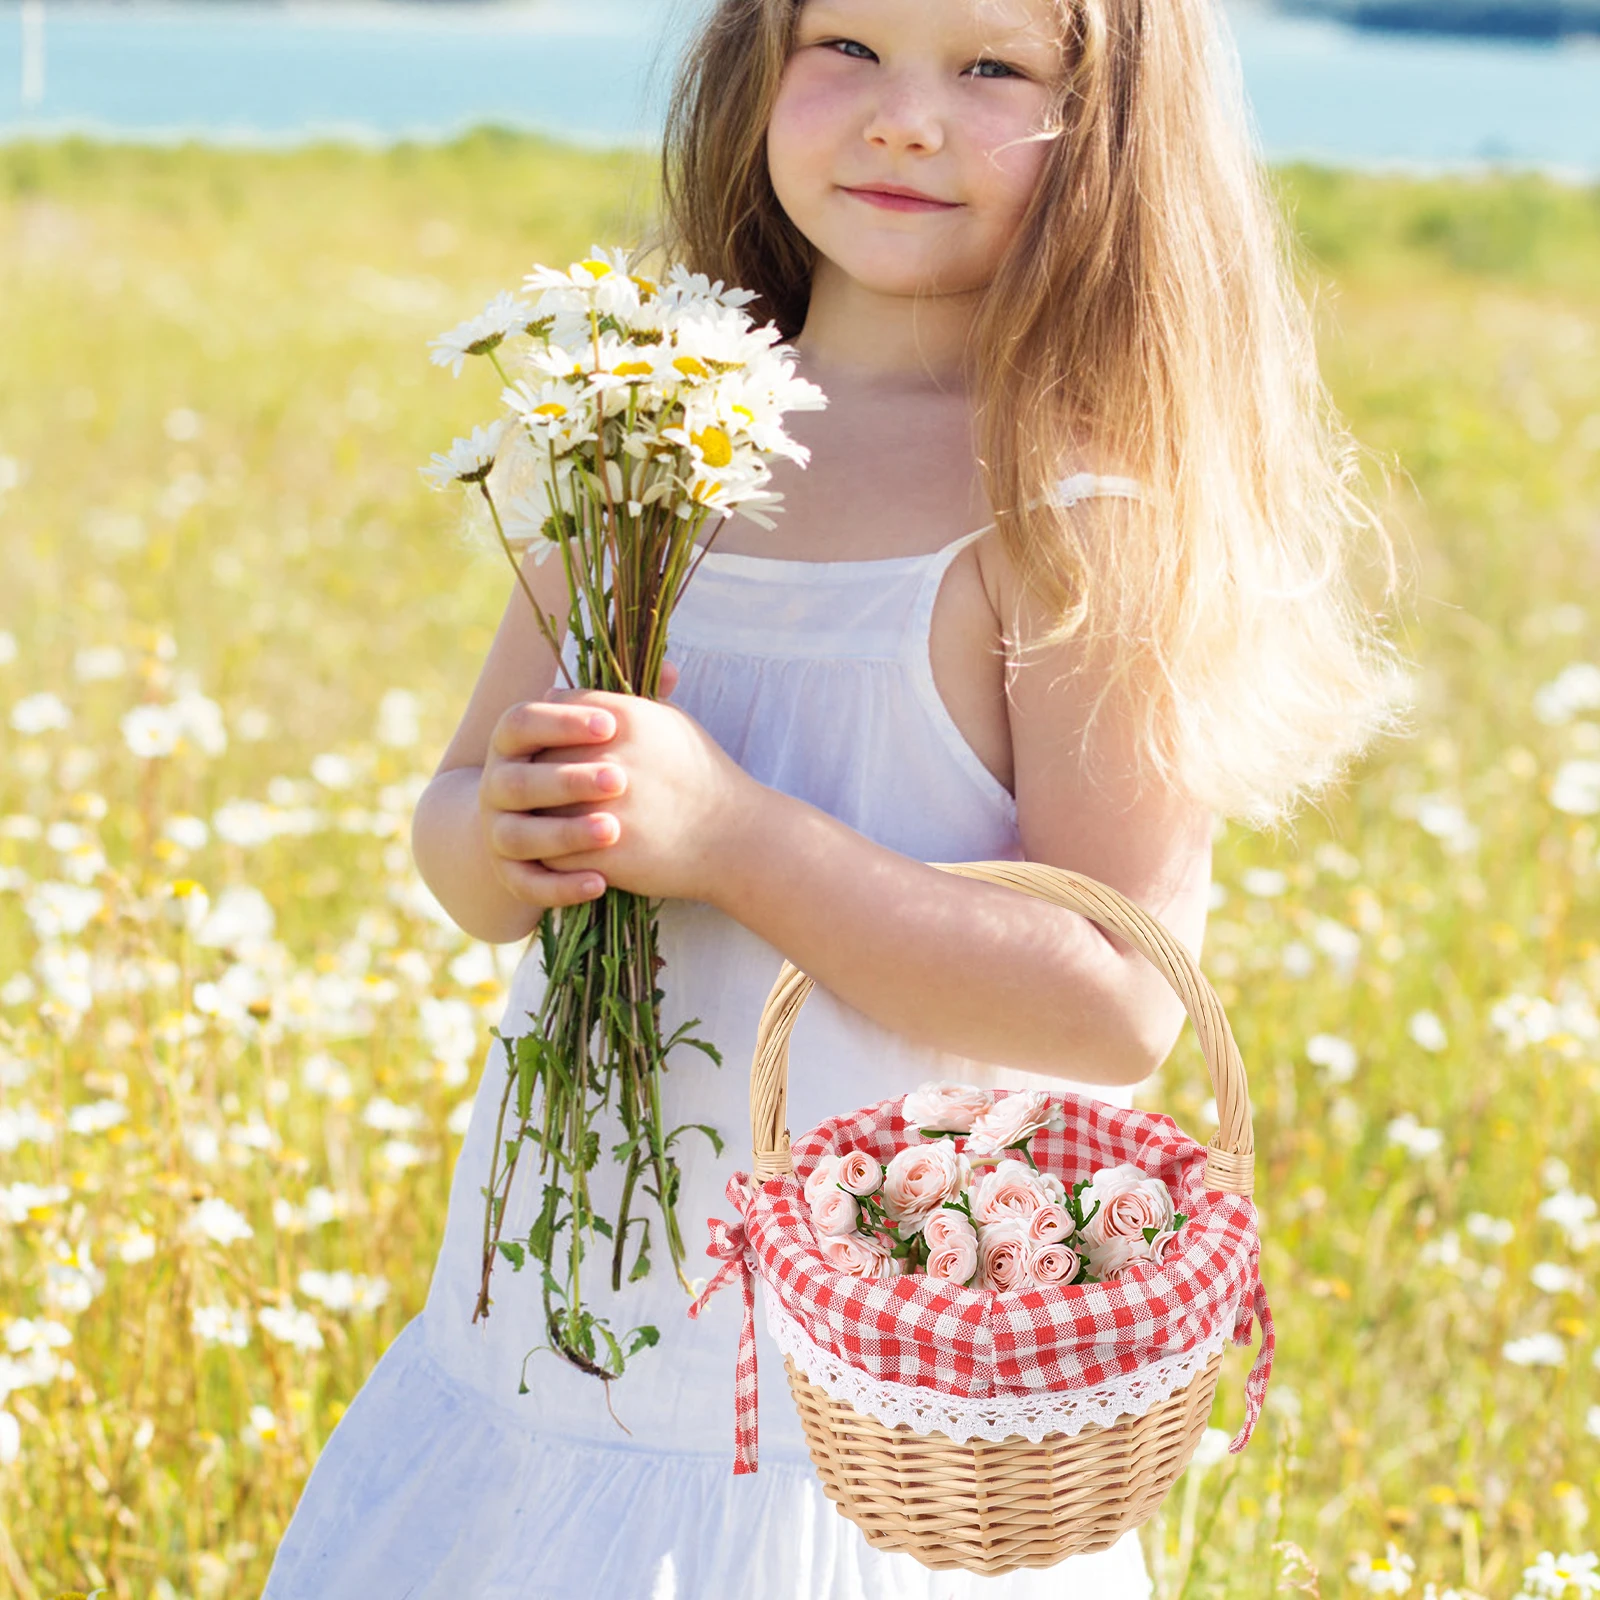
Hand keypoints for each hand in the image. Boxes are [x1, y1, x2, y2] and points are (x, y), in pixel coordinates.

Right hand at [478, 662, 684, 911]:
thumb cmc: (587, 764)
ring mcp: (498, 831)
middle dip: (567, 781)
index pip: (520, 722)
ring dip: (564, 834)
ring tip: (613, 831)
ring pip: (518, 836)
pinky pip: (526, 885)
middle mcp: (496, 785)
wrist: (548, 821)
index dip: (560, 722)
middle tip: (620, 780)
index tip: (611, 724)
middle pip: (517, 781)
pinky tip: (601, 882)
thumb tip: (672, 671)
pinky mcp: (510, 874)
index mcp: (512, 742)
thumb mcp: (604, 734)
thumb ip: (630, 703)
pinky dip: (559, 887)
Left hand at [530, 682, 756, 902]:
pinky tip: (572, 848)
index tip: (566, 746)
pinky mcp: (601, 853)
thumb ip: (611, 703)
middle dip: (543, 773)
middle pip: (540, 758)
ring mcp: (601, 808)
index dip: (553, 728)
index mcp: (623, 719)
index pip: (555, 709)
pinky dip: (555, 852)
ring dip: (543, 813)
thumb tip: (553, 693)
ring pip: (537, 806)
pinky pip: (550, 851)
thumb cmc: (699, 773)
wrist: (732, 837)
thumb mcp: (667, 720)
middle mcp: (608, 759)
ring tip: (560, 818)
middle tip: (558, 787)